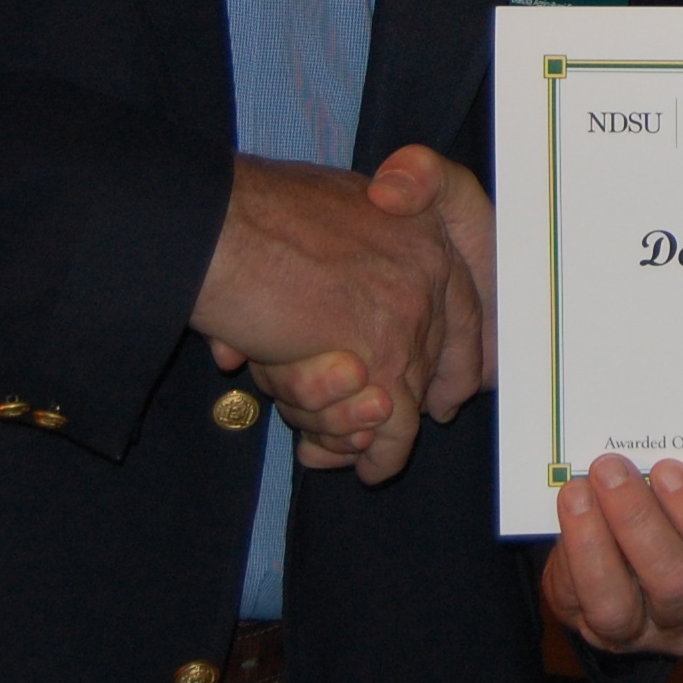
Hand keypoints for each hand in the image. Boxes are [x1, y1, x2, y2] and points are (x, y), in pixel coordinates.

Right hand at [189, 155, 481, 483]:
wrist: (218, 229)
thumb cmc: (245, 218)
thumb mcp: (320, 217)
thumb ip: (346, 263)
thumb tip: (350, 329)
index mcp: (420, 225)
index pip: (464, 307)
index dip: (451, 359)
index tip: (439, 396)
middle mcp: (430, 265)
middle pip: (428, 360)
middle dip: (388, 404)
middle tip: (355, 430)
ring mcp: (411, 311)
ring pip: (406, 397)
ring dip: (360, 428)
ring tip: (326, 438)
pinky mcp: (383, 357)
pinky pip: (394, 427)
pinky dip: (377, 455)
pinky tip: (357, 464)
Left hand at [543, 454, 682, 657]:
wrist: (636, 564)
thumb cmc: (680, 522)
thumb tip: (655, 436)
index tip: (669, 470)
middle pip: (675, 583)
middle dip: (638, 521)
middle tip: (612, 469)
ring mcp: (645, 635)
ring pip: (618, 606)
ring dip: (594, 542)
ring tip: (578, 491)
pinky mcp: (597, 635)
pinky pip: (578, 603)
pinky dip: (569, 554)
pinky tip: (569, 512)